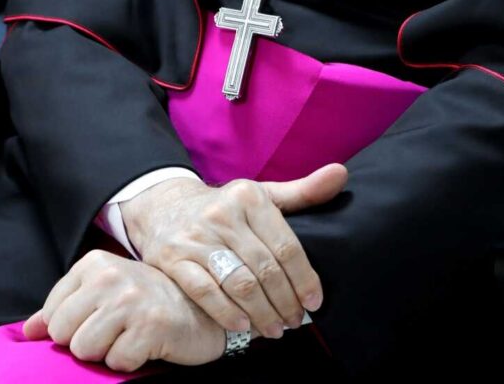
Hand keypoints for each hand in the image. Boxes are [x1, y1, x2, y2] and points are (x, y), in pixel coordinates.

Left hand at [23, 250, 227, 371]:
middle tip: (117, 330)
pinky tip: (147, 343)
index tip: (101, 318)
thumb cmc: (149, 301)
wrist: (203, 308)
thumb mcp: (105, 292)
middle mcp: (111, 276)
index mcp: (95, 263)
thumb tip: (28, 330)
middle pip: (63, 334)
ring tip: (130, 336)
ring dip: (107, 353)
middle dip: (86, 342)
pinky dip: (131, 360)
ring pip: (84, 350)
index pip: (52, 314)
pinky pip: (116, 362)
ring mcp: (131, 301)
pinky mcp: (150, 327)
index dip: (72, 327)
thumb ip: (65, 307)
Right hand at [120, 163, 347, 337]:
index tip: (314, 303)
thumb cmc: (225, 206)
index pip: (286, 246)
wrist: (162, 206)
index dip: (304, 279)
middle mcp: (221, 215)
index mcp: (248, 198)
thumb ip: (302, 191)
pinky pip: (204, 292)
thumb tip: (341, 174)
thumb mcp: (261, 194)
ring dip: (262, 313)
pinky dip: (227, 313)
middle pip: (265, 269)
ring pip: (239, 283)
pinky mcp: (172, 259)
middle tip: (296, 321)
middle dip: (285, 302)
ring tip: (276, 329)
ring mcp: (195, 238)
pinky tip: (243, 326)